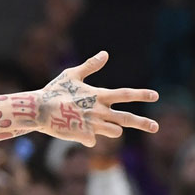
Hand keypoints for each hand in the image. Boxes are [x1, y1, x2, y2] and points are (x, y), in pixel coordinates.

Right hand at [38, 51, 158, 145]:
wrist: (38, 109)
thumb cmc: (54, 90)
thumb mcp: (72, 74)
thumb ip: (90, 66)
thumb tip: (105, 54)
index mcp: (98, 95)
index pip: (125, 94)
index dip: (141, 94)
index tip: (156, 95)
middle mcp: (99, 111)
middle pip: (126, 119)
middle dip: (143, 123)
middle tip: (156, 127)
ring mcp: (92, 125)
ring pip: (114, 131)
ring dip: (112, 128)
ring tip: (99, 123)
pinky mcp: (84, 136)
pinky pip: (94, 140)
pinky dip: (89, 136)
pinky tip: (77, 129)